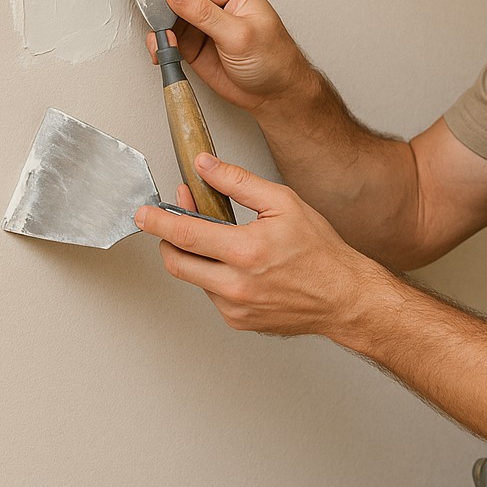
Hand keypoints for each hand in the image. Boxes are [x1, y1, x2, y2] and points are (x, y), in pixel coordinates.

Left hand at [134, 154, 384, 338]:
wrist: (343, 296)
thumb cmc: (320, 251)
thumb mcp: (284, 202)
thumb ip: (238, 182)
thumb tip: (204, 166)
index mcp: (246, 250)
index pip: (185, 233)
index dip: (157, 221)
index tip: (142, 213)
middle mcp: (236, 284)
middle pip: (176, 262)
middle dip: (168, 239)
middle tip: (174, 220)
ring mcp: (235, 307)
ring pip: (195, 278)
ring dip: (197, 256)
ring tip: (221, 239)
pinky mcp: (238, 321)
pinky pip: (212, 294)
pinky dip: (216, 276)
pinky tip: (240, 264)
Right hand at [146, 0, 312, 112]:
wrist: (275, 95)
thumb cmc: (273, 60)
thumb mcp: (239, 34)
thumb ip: (203, 12)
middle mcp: (215, 1)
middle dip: (160, 3)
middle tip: (156, 19)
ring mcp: (202, 22)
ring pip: (167, 15)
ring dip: (158, 27)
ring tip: (162, 41)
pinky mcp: (193, 43)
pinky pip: (168, 38)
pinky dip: (160, 44)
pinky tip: (163, 51)